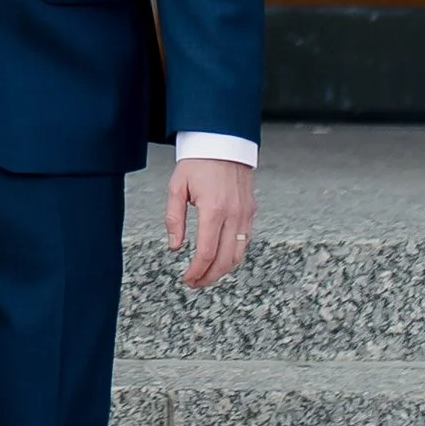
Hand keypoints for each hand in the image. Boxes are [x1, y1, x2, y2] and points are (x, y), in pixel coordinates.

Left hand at [165, 159, 253, 289]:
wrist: (223, 142)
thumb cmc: (198, 162)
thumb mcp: (177, 187)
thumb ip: (174, 219)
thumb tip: (175, 246)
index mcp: (213, 210)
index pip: (206, 253)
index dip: (196, 271)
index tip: (186, 279)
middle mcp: (233, 214)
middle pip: (224, 260)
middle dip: (209, 277)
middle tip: (194, 283)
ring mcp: (245, 214)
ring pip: (238, 254)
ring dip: (222, 270)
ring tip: (206, 275)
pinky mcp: (250, 211)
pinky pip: (245, 241)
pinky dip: (233, 255)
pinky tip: (220, 258)